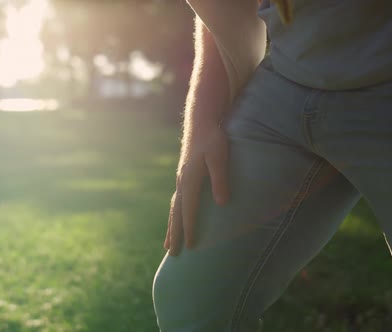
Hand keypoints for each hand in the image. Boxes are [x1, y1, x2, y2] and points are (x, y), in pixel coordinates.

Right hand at [164, 124, 229, 255]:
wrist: (202, 121)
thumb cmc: (214, 138)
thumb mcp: (220, 157)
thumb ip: (221, 179)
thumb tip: (222, 204)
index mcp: (190, 179)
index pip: (189, 210)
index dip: (190, 229)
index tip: (190, 247)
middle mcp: (182, 181)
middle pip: (176, 213)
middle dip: (175, 234)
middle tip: (173, 255)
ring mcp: (181, 179)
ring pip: (174, 208)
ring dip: (171, 227)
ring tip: (168, 245)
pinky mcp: (184, 175)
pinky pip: (177, 201)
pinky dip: (175, 215)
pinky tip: (176, 220)